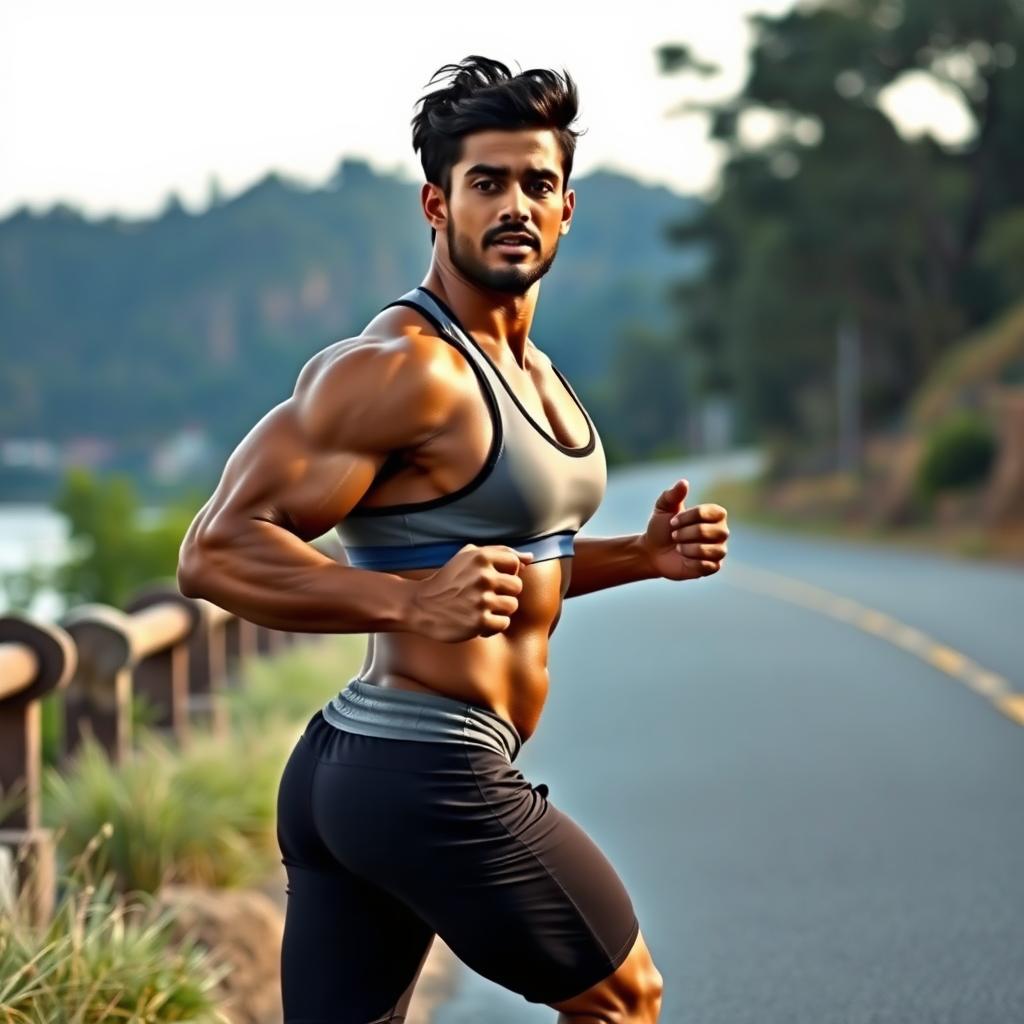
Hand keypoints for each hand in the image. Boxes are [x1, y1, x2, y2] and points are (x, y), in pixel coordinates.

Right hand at [409, 543, 534, 642]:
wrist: (420, 605)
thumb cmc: (449, 579)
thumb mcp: (469, 557)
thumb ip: (500, 553)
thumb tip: (530, 558)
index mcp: (481, 557)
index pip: (515, 563)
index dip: (507, 573)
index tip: (492, 580)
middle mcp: (483, 576)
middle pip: (517, 587)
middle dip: (504, 593)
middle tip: (486, 597)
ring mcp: (481, 599)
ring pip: (512, 606)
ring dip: (499, 610)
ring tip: (481, 609)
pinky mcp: (478, 621)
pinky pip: (503, 624)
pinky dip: (493, 626)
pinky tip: (478, 622)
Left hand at [639, 479, 728, 580]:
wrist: (653, 552)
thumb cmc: (661, 528)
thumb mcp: (663, 508)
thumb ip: (672, 495)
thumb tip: (683, 482)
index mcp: (713, 514)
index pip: (710, 512)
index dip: (689, 517)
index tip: (672, 521)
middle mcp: (721, 531)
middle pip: (710, 531)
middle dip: (686, 533)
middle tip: (674, 536)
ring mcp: (718, 550)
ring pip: (711, 550)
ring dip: (688, 548)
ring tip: (678, 548)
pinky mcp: (713, 567)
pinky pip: (708, 565)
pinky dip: (691, 561)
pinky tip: (683, 559)